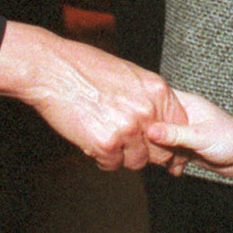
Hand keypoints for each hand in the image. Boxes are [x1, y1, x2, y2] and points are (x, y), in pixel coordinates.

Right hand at [0, 23, 187, 170]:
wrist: (52, 69)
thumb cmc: (85, 67)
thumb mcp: (129, 74)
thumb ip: (148, 97)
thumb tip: (159, 118)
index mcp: (156, 91)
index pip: (180, 126)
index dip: (171, 140)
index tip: (163, 146)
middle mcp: (147, 111)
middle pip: (163, 150)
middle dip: (148, 152)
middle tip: (130, 147)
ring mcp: (128, 129)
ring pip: (137, 161)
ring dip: (122, 155)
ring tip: (105, 137)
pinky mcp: (106, 144)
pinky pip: (111, 165)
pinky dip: (101, 158)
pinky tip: (91, 139)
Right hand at [147, 89, 232, 176]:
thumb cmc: (231, 141)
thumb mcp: (199, 136)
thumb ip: (174, 134)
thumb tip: (149, 129)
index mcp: (188, 103)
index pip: (159, 98)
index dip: (145, 106)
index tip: (131, 118)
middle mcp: (185, 115)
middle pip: (156, 121)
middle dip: (150, 135)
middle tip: (145, 148)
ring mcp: (185, 131)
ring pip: (161, 139)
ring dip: (160, 151)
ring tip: (163, 160)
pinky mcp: (187, 146)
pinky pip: (170, 152)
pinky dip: (170, 161)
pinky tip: (176, 168)